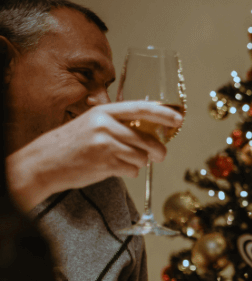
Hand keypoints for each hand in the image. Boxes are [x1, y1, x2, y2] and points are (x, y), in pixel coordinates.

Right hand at [7, 101, 181, 210]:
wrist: (44, 162)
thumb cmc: (72, 144)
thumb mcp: (93, 124)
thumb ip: (118, 124)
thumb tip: (152, 133)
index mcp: (103, 111)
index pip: (141, 108)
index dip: (163, 113)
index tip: (178, 119)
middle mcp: (105, 125)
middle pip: (147, 139)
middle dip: (158, 151)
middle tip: (159, 155)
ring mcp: (104, 145)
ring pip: (141, 157)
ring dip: (138, 163)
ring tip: (122, 161)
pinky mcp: (104, 164)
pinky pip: (132, 170)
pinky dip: (129, 172)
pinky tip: (114, 168)